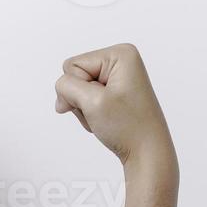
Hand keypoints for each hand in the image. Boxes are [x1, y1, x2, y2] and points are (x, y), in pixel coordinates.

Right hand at [53, 43, 176, 177]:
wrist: (146, 152)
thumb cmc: (127, 127)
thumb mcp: (91, 102)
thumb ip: (66, 87)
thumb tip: (60, 90)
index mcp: (120, 54)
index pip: (73, 65)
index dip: (77, 90)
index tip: (99, 105)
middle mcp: (120, 61)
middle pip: (75, 75)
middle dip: (80, 99)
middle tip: (101, 113)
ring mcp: (118, 76)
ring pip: (78, 89)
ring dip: (85, 108)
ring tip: (105, 118)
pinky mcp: (115, 91)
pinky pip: (87, 98)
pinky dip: (90, 112)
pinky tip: (106, 120)